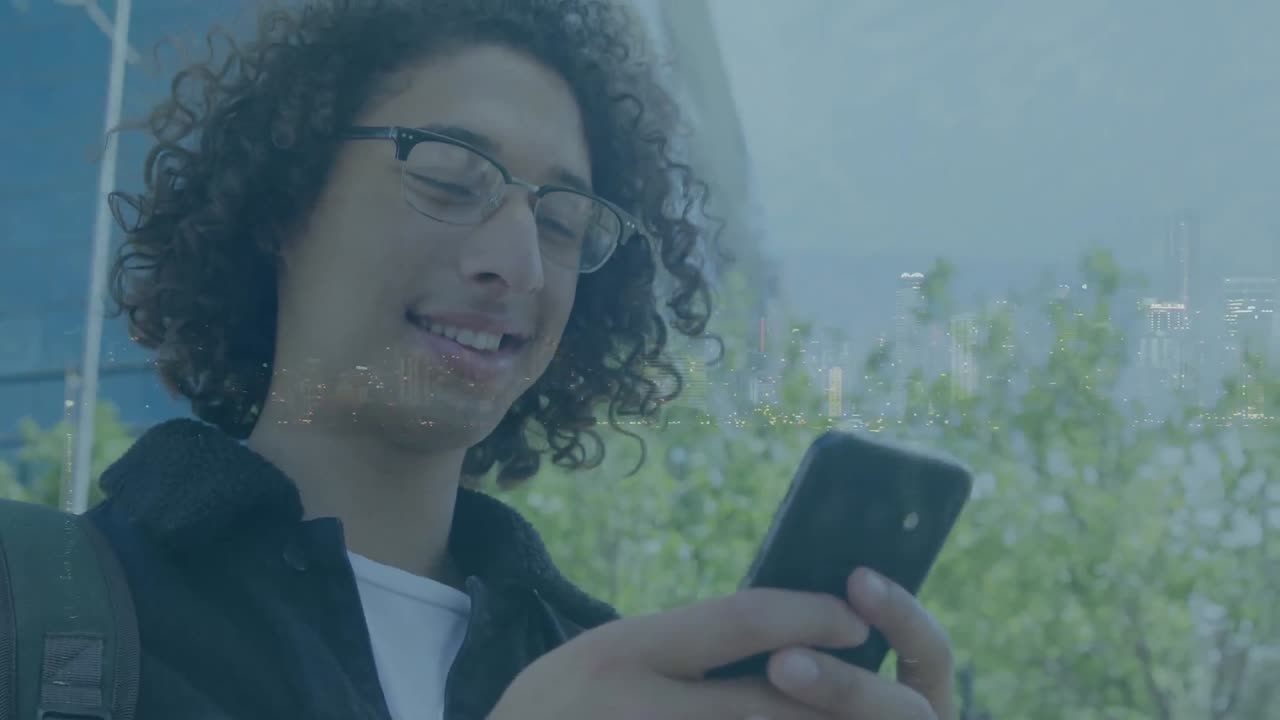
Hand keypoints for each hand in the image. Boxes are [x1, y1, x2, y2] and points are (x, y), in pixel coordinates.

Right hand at [488, 568, 953, 719]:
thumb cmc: (558, 706)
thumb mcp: (608, 653)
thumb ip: (683, 646)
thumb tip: (781, 636)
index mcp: (624, 650)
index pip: (742, 620)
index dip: (811, 614)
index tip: (852, 613)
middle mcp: (640, 708)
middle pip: (770, 703)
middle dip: (835, 693)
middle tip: (879, 686)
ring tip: (849, 712)